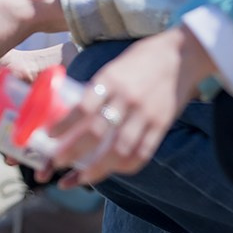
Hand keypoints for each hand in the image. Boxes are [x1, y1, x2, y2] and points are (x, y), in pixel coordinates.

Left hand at [38, 26, 213, 182]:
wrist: (184, 54)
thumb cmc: (143, 57)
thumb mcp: (115, 66)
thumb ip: (98, 88)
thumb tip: (73, 109)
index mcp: (110, 79)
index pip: (82, 107)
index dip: (63, 126)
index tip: (48, 136)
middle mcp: (126, 99)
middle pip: (96, 133)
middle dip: (73, 152)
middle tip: (56, 163)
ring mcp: (145, 114)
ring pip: (118, 150)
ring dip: (97, 169)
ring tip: (80, 178)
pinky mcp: (162, 125)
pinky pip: (142, 153)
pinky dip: (124, 166)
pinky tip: (112, 171)